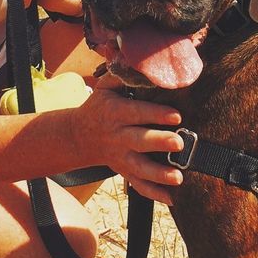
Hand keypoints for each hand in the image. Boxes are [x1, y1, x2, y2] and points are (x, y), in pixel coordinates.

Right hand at [71, 75, 185, 203]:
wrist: (78, 136)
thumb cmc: (99, 107)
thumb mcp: (105, 88)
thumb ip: (122, 74)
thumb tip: (137, 58)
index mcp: (116, 114)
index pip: (137, 113)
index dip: (156, 114)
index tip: (176, 115)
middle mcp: (118, 137)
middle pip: (140, 141)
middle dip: (160, 143)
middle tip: (179, 143)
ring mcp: (121, 157)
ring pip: (140, 168)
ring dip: (159, 174)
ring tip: (178, 177)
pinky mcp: (124, 171)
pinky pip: (138, 185)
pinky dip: (154, 194)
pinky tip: (171, 199)